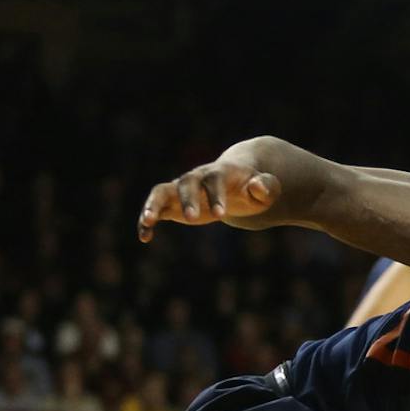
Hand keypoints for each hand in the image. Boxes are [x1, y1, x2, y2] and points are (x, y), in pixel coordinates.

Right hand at [136, 157, 281, 241]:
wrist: (236, 182)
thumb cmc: (253, 187)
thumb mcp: (265, 187)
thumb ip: (265, 186)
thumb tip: (259, 188)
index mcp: (220, 173)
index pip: (215, 180)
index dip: (216, 195)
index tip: (221, 215)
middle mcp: (196, 178)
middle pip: (186, 183)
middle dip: (188, 199)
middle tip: (193, 219)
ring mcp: (182, 189)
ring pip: (161, 192)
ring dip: (154, 204)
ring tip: (148, 221)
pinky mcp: (173, 204)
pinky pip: (156, 209)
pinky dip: (147, 221)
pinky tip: (144, 237)